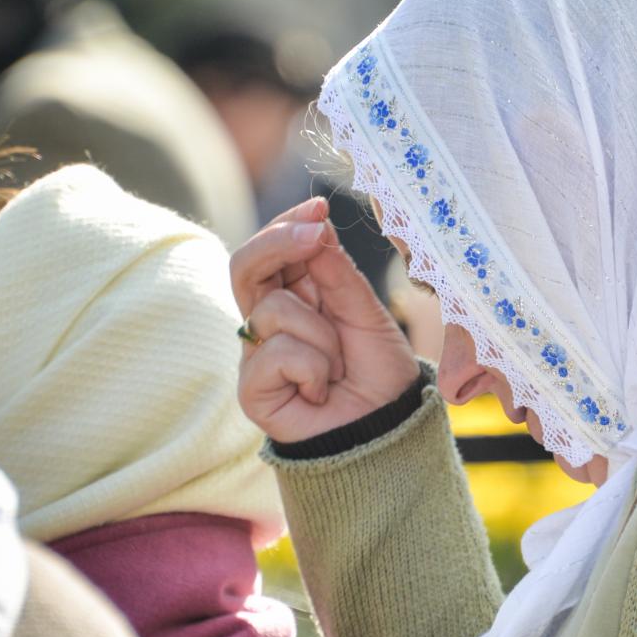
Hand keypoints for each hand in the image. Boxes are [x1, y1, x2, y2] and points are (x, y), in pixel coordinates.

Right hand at [231, 198, 418, 442]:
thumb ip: (337, 273)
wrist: (390, 429)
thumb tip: (316, 224)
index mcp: (297, 298)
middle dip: (279, 244)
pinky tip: (322, 390)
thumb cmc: (380, 374)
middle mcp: (270, 322)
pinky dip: (312, 368)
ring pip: (272, 310)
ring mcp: (258, 354)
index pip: (275, 253)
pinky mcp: (252, 390)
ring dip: (321, 334)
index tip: (319, 207)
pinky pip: (275, 353)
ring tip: (340, 364)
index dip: (289, 225)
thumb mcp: (366, 313)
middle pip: (247, 268)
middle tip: (314, 235)